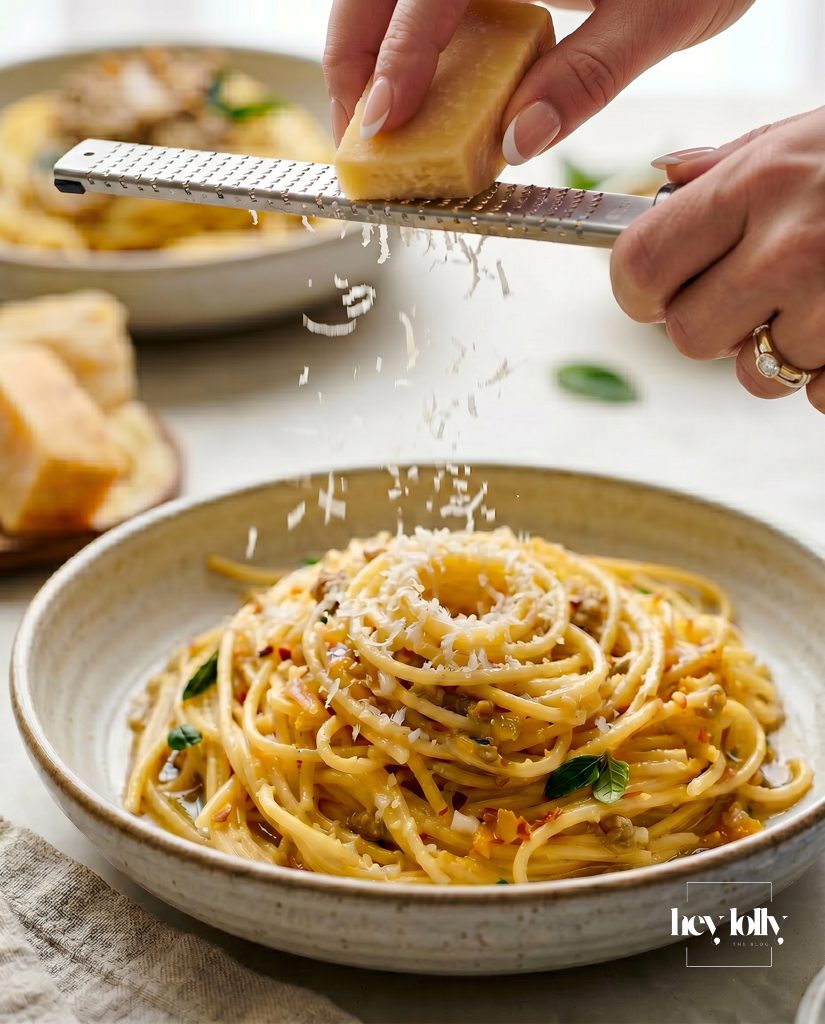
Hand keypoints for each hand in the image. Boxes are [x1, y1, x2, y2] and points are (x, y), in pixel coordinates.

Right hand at [323, 0, 753, 154]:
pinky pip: (433, 8)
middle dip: (355, 58)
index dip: (396, 58)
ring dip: (373, 57)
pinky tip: (423, 100)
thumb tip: (520, 140)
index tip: (381, 123)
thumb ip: (586, 77)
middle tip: (360, 137)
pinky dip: (414, 53)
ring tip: (378, 127)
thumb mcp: (659, 15)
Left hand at [611, 106, 824, 413]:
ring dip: (778, 351)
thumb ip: (727, 168)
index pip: (640, 268)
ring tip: (821, 298)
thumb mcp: (802, 136)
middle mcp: (790, 247)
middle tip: (750, 294)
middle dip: (711, 325)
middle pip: (690, 338)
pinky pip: (820, 396)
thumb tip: (662, 185)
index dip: (640, 290)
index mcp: (757, 184)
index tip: (655, 291)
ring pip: (756, 376)